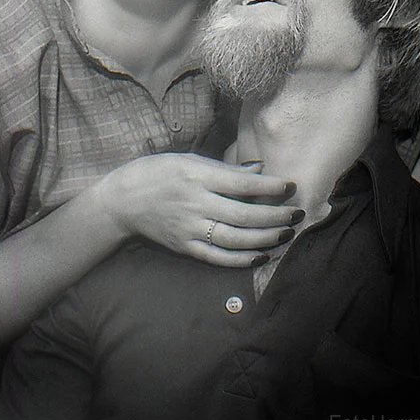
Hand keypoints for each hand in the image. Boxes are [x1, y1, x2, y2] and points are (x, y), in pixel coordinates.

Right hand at [93, 153, 302, 267]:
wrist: (122, 201)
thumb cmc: (157, 172)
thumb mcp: (188, 159)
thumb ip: (224, 168)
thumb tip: (259, 171)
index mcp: (196, 176)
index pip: (240, 184)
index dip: (269, 187)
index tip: (290, 186)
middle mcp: (194, 203)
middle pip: (243, 215)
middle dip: (275, 216)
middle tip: (297, 213)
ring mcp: (188, 228)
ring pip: (234, 239)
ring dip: (265, 238)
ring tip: (285, 233)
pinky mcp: (184, 247)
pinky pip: (217, 257)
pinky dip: (241, 259)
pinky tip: (262, 255)